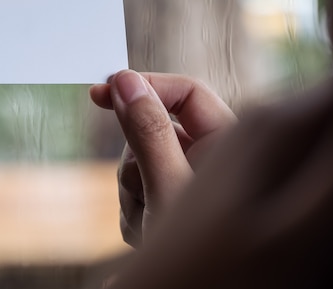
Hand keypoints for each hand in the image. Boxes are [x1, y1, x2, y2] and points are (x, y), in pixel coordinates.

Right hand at [90, 70, 235, 246]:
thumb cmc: (208, 252)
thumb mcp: (171, 188)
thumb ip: (148, 132)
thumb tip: (123, 82)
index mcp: (229, 143)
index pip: (185, 94)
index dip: (144, 86)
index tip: (102, 89)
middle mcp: (208, 158)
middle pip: (153, 128)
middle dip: (135, 157)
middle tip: (140, 185)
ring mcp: (184, 180)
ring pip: (136, 161)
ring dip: (131, 190)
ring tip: (150, 222)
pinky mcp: (164, 199)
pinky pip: (131, 188)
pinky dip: (131, 210)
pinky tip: (147, 232)